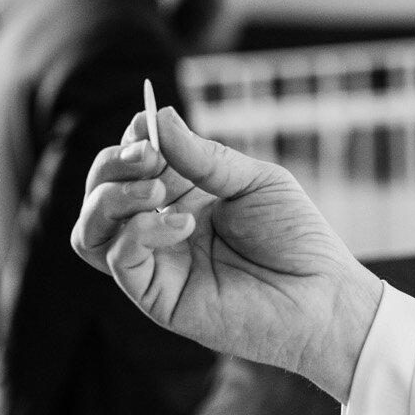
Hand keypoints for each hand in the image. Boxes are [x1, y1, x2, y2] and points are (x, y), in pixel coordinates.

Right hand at [72, 107, 382, 400]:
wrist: (324, 295)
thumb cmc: (297, 239)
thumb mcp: (253, 181)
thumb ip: (201, 156)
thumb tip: (154, 116)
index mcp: (182, 198)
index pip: (128, 165)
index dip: (130, 142)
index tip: (146, 127)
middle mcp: (160, 230)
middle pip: (98, 193)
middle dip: (113, 165)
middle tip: (148, 156)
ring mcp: (156, 265)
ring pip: (91, 229)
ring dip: (112, 197)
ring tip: (157, 189)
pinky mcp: (158, 298)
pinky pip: (118, 259)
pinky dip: (139, 231)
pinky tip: (184, 225)